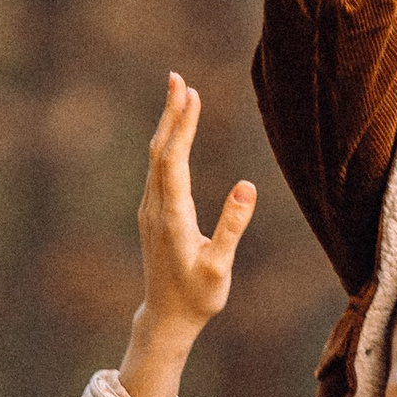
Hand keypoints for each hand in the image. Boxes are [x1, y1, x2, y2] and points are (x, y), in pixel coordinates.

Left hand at [120, 74, 255, 396]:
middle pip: (160, 151)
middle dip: (171, 113)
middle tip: (178, 78)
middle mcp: (155, 208)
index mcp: (172, 218)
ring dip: (168, 124)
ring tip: (179, 92)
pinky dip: (168, 142)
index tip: (190, 95)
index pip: (173, 161)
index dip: (181, 126)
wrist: (166, 318)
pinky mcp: (152, 213)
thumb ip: (232, 226)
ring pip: (156, 157)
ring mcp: (150, 209)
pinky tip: (175, 129)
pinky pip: (158, 168)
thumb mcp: (220, 268)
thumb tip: (246, 186)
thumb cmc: (197, 297)